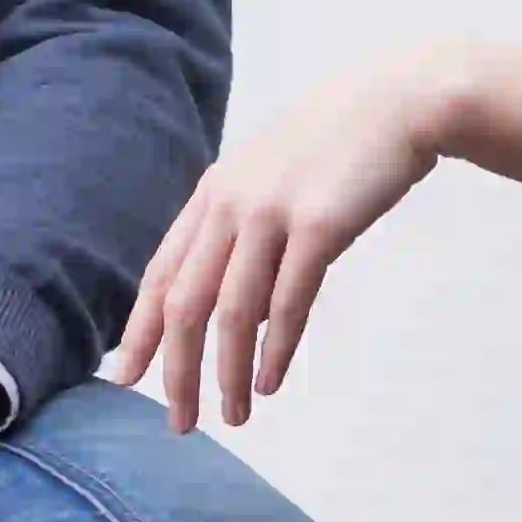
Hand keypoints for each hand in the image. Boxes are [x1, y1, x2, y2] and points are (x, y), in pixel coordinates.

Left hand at [108, 44, 462, 429]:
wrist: (398, 101)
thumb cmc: (339, 144)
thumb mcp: (272, 175)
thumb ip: (244, 226)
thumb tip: (232, 303)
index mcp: (214, 193)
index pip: (161, 273)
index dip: (140, 329)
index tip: (123, 376)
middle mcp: (231, 203)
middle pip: (185, 302)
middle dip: (176, 369)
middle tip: (179, 421)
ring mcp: (271, 213)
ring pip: (233, 312)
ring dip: (229, 372)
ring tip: (233, 415)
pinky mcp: (317, 226)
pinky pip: (287, 302)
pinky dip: (275, 350)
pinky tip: (270, 382)